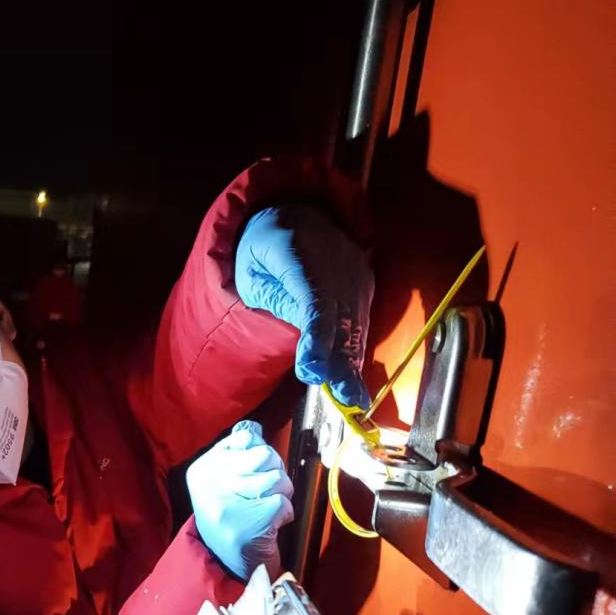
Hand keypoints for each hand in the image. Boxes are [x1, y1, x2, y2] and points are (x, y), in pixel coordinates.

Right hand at [187, 421, 293, 580]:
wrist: (228, 566)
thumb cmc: (232, 518)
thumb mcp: (224, 482)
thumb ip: (238, 454)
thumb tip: (253, 428)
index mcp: (203, 468)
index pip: (246, 438)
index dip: (259, 455)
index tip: (249, 475)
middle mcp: (210, 483)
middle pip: (266, 455)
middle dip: (274, 474)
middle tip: (263, 494)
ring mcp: (228, 503)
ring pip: (278, 478)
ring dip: (281, 496)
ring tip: (266, 510)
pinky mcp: (249, 523)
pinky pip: (283, 503)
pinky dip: (284, 515)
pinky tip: (270, 525)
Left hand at [234, 204, 372, 407]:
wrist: (293, 215)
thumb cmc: (261, 252)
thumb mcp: (251, 275)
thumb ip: (274, 302)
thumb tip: (305, 340)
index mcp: (294, 248)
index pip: (312, 299)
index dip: (315, 337)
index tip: (313, 371)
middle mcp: (333, 257)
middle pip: (339, 316)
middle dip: (339, 360)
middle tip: (342, 399)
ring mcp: (353, 268)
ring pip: (356, 320)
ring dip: (353, 361)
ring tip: (352, 398)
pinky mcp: (363, 281)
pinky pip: (361, 319)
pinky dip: (356, 349)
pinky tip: (354, 378)